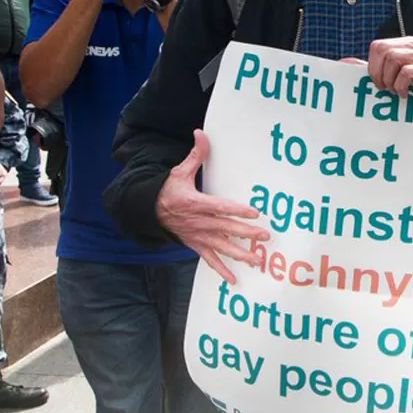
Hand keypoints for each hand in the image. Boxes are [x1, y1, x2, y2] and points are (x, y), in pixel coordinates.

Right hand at [156, 129, 270, 283]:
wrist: (148, 211)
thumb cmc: (167, 190)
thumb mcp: (179, 171)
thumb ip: (195, 155)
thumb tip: (201, 133)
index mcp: (194, 203)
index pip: (219, 206)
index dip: (237, 210)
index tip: (255, 212)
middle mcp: (197, 222)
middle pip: (225, 228)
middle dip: (246, 234)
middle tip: (265, 237)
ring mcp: (197, 236)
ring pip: (221, 247)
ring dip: (239, 254)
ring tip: (257, 261)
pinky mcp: (195, 245)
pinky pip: (210, 259)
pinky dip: (221, 270)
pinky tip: (234, 279)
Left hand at [366, 37, 412, 93]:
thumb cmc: (408, 96)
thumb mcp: (385, 79)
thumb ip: (368, 69)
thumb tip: (344, 61)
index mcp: (406, 44)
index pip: (379, 46)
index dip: (373, 67)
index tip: (378, 83)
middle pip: (385, 50)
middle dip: (380, 74)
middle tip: (386, 89)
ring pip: (394, 58)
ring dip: (391, 81)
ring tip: (396, 91)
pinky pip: (407, 72)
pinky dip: (401, 86)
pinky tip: (405, 95)